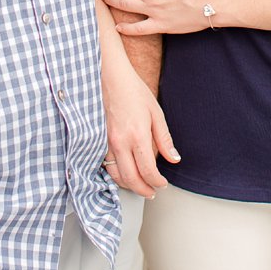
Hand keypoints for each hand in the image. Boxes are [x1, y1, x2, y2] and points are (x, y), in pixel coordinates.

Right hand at [101, 58, 178, 197]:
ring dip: (128, 185)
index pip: (148, 170)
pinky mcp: (96, 141)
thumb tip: (174, 158)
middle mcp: (120, 143)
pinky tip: (123, 173)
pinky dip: (115, 175)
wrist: (110, 78)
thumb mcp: (156, 113)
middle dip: (143, 190)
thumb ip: (164, 139)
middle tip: (152, 191)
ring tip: (140, 185)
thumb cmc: (134, 92)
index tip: (162, 183)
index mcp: (137, 136)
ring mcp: (106, 143)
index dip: (157, 182)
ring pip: (115, 176)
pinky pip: (105, 166)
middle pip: (130, 179)